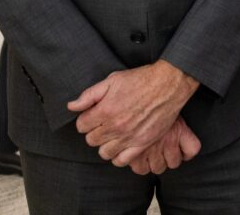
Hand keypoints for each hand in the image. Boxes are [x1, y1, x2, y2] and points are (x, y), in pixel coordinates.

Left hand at [67, 60, 198, 166]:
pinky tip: (121, 146)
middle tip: (104, 124)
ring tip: (112, 135)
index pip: (81, 126)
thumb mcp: (112, 80)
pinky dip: (118, 157)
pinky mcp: (142, 143)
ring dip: (105, 145)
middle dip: (94, 131)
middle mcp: (115, 126)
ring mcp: (128, 137)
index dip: (86, 120)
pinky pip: (122, 160)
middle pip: (91, 140)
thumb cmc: (140, 79)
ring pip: (104, 152)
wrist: (168, 84)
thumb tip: (71, 106)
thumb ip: (89, 95)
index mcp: (105, 110)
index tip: (94, 116)